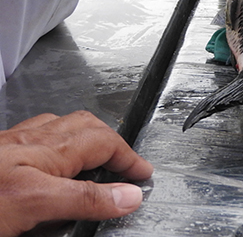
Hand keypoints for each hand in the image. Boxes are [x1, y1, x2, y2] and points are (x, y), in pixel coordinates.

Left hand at [0, 111, 152, 236]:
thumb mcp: (35, 202)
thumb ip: (83, 198)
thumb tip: (128, 195)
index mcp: (49, 149)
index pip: (106, 144)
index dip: (129, 159)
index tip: (143, 173)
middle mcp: (32, 140)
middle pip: (86, 127)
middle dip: (112, 141)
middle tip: (125, 163)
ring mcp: (12, 143)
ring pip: (61, 128)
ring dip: (86, 137)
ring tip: (95, 156)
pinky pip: (37, 135)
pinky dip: (57, 141)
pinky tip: (50, 157)